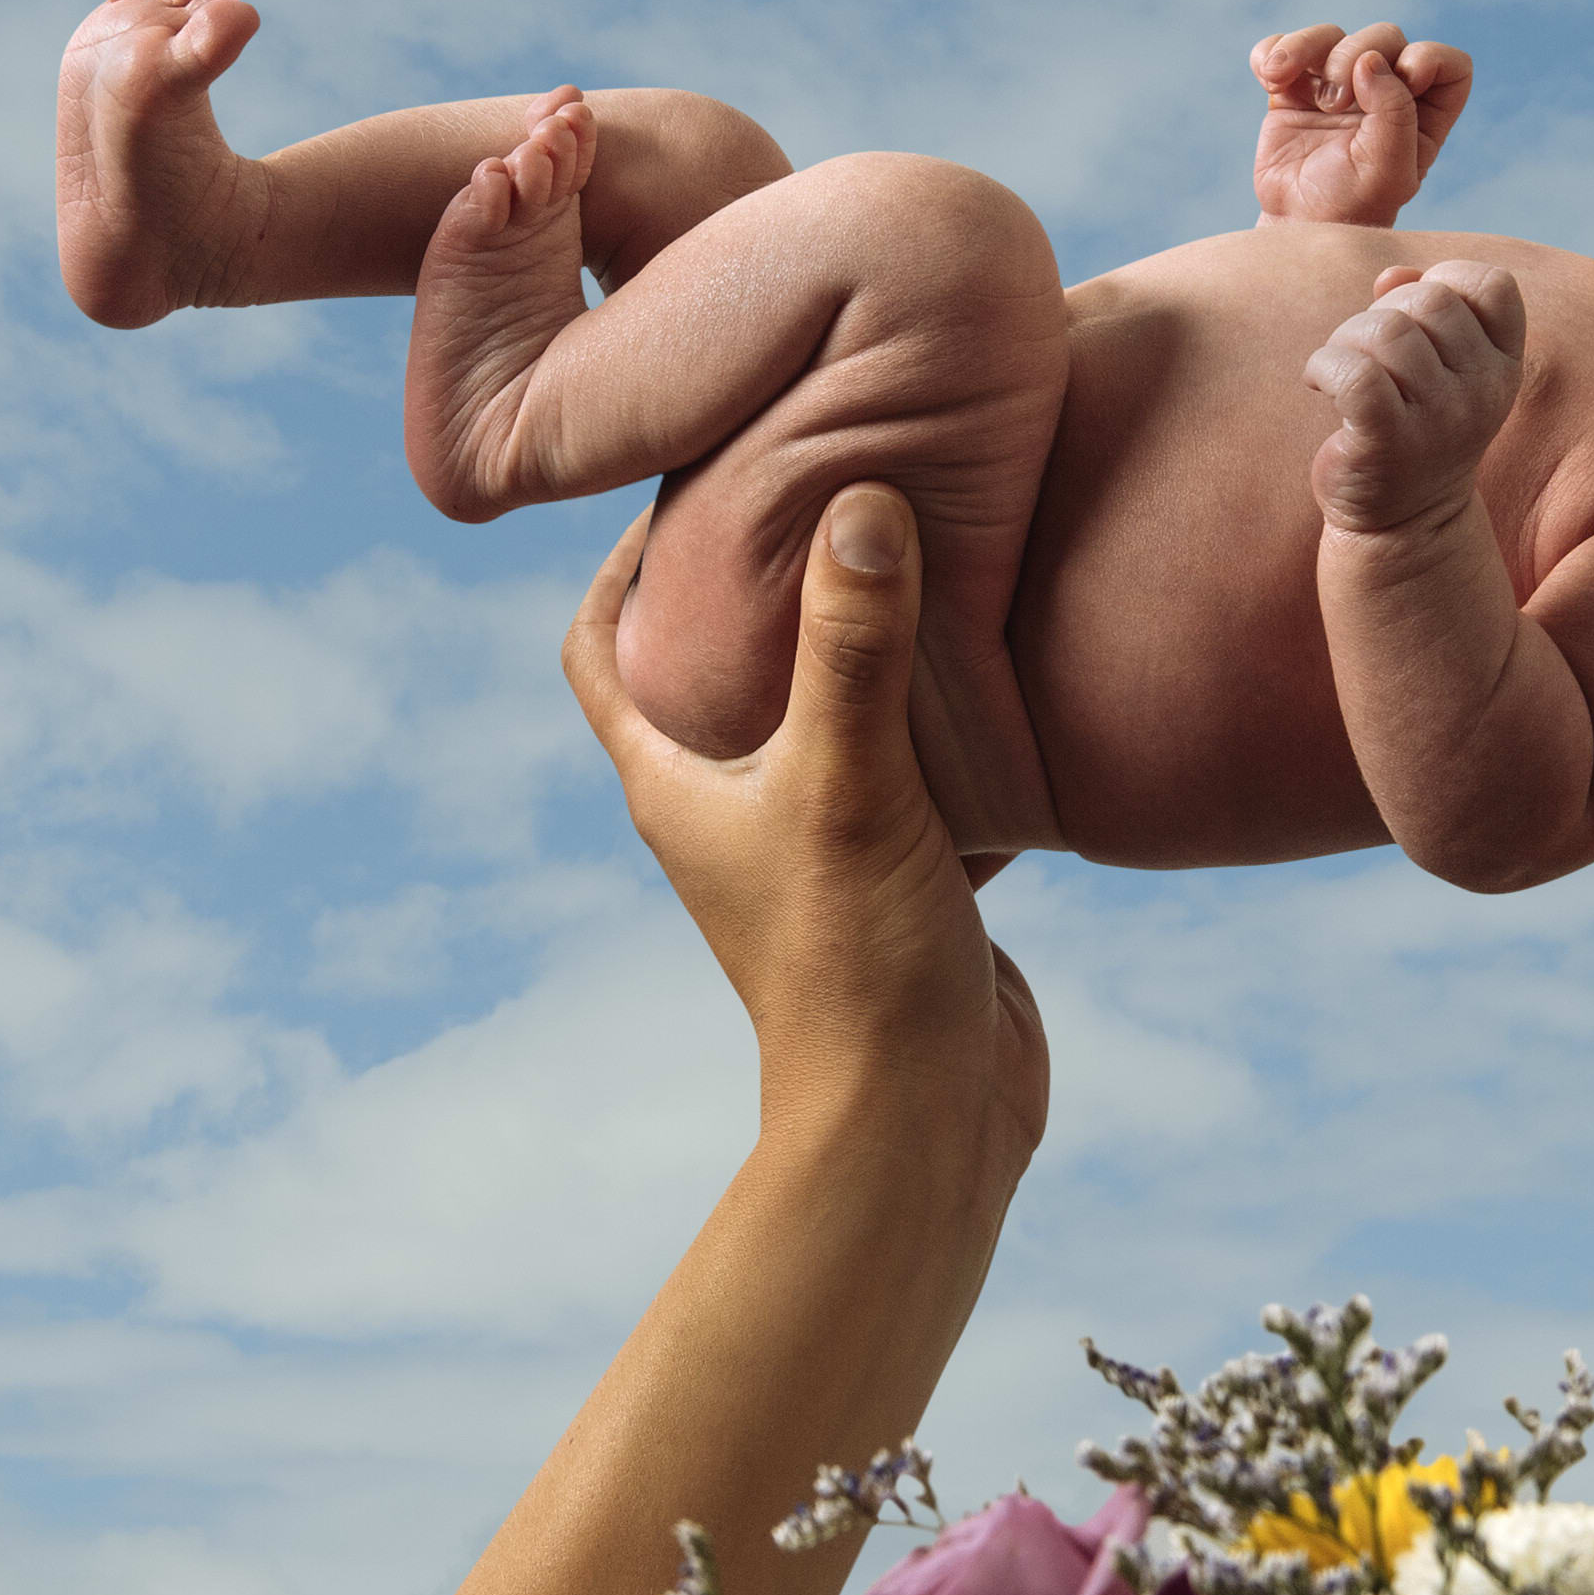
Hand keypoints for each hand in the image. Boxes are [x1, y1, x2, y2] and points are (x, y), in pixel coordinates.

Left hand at [562, 487, 1048, 1176]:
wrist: (928, 1121)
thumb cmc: (854, 964)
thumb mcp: (851, 784)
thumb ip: (855, 648)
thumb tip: (861, 500)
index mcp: (673, 783)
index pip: (597, 647)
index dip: (614, 559)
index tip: (681, 474)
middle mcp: (729, 807)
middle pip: (711, 664)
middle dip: (753, 577)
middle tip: (816, 483)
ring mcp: (813, 840)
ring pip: (818, 709)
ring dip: (853, 640)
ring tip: (913, 547)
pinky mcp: (898, 869)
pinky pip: (906, 762)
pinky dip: (936, 709)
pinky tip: (996, 661)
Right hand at [1252, 21, 1473, 225]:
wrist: (1294, 224)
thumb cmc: (1350, 205)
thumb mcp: (1387, 171)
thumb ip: (1394, 114)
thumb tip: (1371, 60)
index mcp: (1423, 115)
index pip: (1450, 65)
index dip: (1430, 59)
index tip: (1407, 79)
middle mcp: (1385, 92)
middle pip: (1385, 37)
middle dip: (1354, 56)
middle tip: (1333, 103)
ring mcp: (1338, 85)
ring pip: (1331, 35)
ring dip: (1305, 48)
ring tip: (1278, 79)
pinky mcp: (1296, 86)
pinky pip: (1285, 45)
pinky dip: (1273, 51)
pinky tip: (1268, 80)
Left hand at [1303, 258, 1526, 533]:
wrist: (1405, 525)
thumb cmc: (1413, 428)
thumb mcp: (1434, 365)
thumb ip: (1419, 308)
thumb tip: (1391, 273)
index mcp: (1502, 365)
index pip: (1493, 286)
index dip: (1447, 280)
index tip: (1416, 318)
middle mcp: (1481, 391)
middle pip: (1429, 298)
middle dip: (1383, 310)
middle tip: (1365, 352)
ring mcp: (1441, 419)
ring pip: (1387, 331)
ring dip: (1346, 338)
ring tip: (1339, 369)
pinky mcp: (1389, 442)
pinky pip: (1355, 373)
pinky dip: (1323, 366)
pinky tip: (1317, 384)